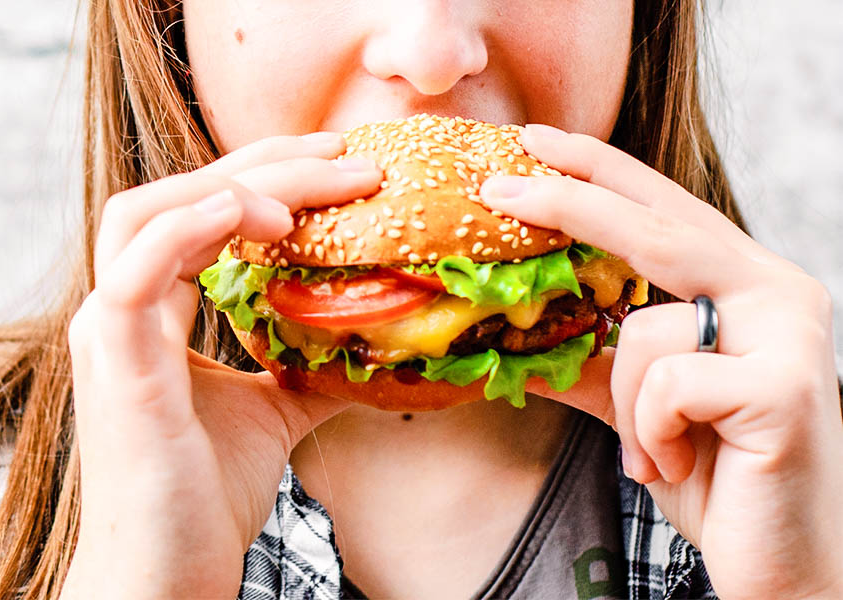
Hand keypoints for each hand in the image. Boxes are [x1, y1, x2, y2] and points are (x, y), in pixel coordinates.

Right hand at [61, 132, 381, 598]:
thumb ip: (308, 363)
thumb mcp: (274, 411)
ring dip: (234, 188)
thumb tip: (378, 337)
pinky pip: (138, 271)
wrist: (168, 577)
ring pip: (148, 213)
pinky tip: (256, 221)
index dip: (261, 175)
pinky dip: (192, 230)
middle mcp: (119, 311)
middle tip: (340, 154)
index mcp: (148, 313)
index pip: (193, 211)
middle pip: (172, 193)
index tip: (335, 163)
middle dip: (259, 163)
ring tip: (311, 193)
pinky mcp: (119, 366)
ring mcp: (110, 334)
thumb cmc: (204, 497)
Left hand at [481, 124, 842, 598]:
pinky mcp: (784, 386)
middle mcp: (779, 293)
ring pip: (646, 331)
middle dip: (568, 204)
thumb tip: (510, 334)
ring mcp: (790, 335)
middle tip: (498, 186)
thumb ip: (591, 362)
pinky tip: (679, 467)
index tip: (535, 140)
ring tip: (653, 456)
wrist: (781, 565)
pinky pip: (666, 385)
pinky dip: (650, 434)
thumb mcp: (639, 407)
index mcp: (748, 285)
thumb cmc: (713, 476)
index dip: (599, 170)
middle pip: (657, 228)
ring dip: (626, 408)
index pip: (664, 209)